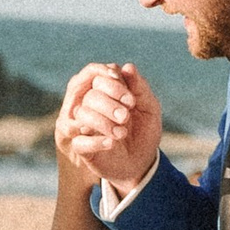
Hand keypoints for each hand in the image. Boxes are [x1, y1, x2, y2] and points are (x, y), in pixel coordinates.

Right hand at [58, 60, 161, 189]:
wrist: (142, 163)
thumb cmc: (144, 132)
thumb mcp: (149, 109)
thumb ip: (140, 88)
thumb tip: (128, 66)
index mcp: (106, 92)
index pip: (98, 76)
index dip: (112, 84)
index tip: (132, 100)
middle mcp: (92, 106)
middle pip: (90, 95)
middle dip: (109, 104)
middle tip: (126, 117)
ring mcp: (85, 126)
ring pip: (82, 114)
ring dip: (103, 122)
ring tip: (122, 133)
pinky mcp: (82, 147)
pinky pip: (79, 141)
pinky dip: (96, 141)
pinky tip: (112, 143)